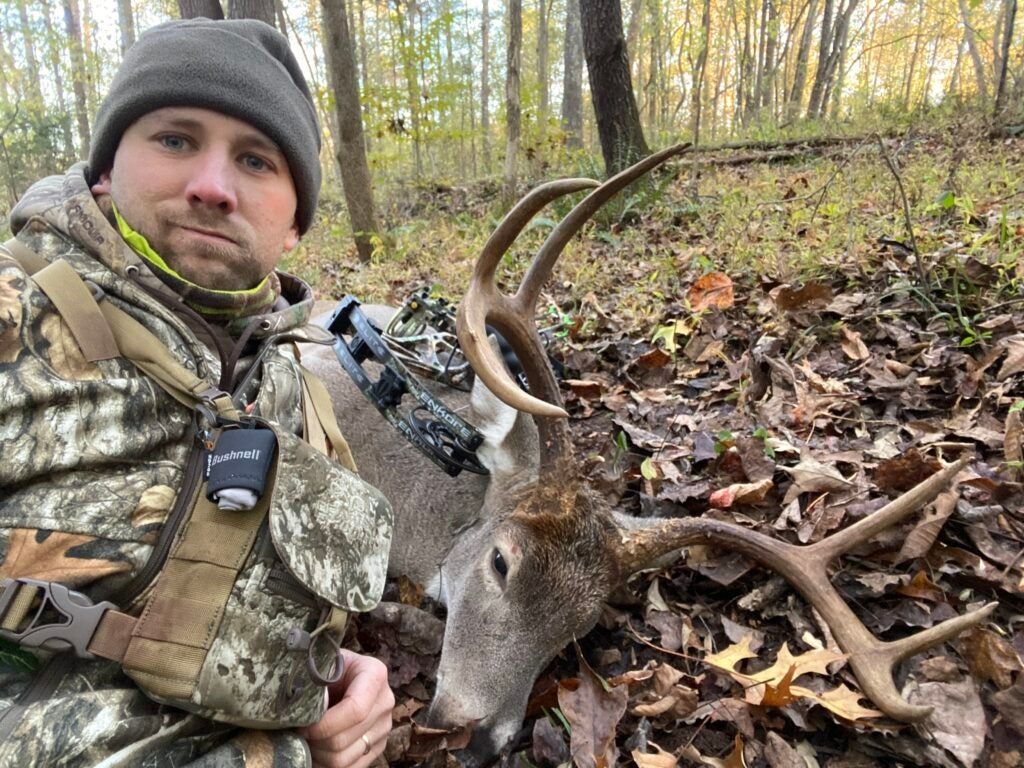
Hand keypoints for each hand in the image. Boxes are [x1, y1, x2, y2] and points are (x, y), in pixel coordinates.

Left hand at [299, 650, 394, 767]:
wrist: (340, 674)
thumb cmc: (327, 666)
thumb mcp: (322, 663)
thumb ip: (315, 679)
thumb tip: (301, 709)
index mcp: (375, 674)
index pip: (355, 710)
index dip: (324, 725)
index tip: (301, 726)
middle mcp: (385, 701)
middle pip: (345, 738)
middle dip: (315, 741)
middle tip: (296, 734)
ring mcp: (384, 726)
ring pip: (344, 758)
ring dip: (318, 755)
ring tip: (304, 742)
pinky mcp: (378, 746)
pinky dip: (326, 765)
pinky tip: (316, 751)